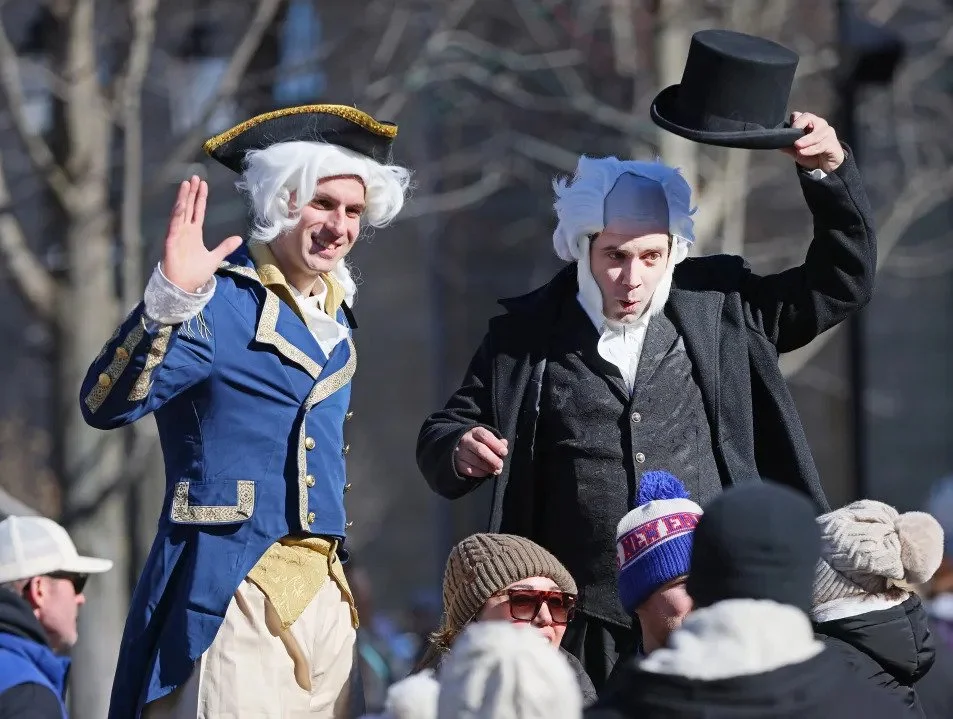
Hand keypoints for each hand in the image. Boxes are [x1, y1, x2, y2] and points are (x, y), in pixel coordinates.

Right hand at [162, 176, 241, 292]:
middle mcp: (185, 230)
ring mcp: (177, 234)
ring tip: (186, 184)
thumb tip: (239, 238)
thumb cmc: (195, 273)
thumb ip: (225, 247)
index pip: (198, 211)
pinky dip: (177, 214)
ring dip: (183, 198)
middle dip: (191, 192)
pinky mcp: (171, 240)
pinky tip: (181, 203)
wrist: (184, 287)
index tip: (203, 185)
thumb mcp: (215, 257)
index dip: (200, 198)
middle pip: (188, 207)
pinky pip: (174, 225)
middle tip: (195, 177)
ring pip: (180, 212)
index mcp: (194, 233)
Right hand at [454, 427, 507, 477]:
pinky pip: (470, 470)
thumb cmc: (479, 442)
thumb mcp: (487, 438)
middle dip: (492, 458)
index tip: (504, 452)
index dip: (496, 445)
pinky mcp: (458, 463)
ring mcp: (460, 452)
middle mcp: (466, 440)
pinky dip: (481, 473)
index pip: (485, 436)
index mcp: (475, 432)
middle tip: (500, 465)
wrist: (459, 446)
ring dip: (488, 467)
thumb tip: (504, 443)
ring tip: (497, 470)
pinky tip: (487, 472)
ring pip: (476, 461)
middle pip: (480, 449)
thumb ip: (497, 441)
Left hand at [780, 112, 844, 172]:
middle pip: (808, 117)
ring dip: (806, 140)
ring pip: (816, 133)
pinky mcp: (833, 143)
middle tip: (793, 137)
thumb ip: (788, 147)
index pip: (801, 115)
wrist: (826, 166)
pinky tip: (804, 152)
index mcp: (810, 123)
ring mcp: (827, 132)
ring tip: (797, 146)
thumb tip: (778, 143)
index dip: (794, 121)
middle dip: (799, 126)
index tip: (789, 130)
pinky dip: (811, 149)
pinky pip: (822, 144)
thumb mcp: (797, 152)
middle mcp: (819, 124)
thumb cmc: (812, 155)